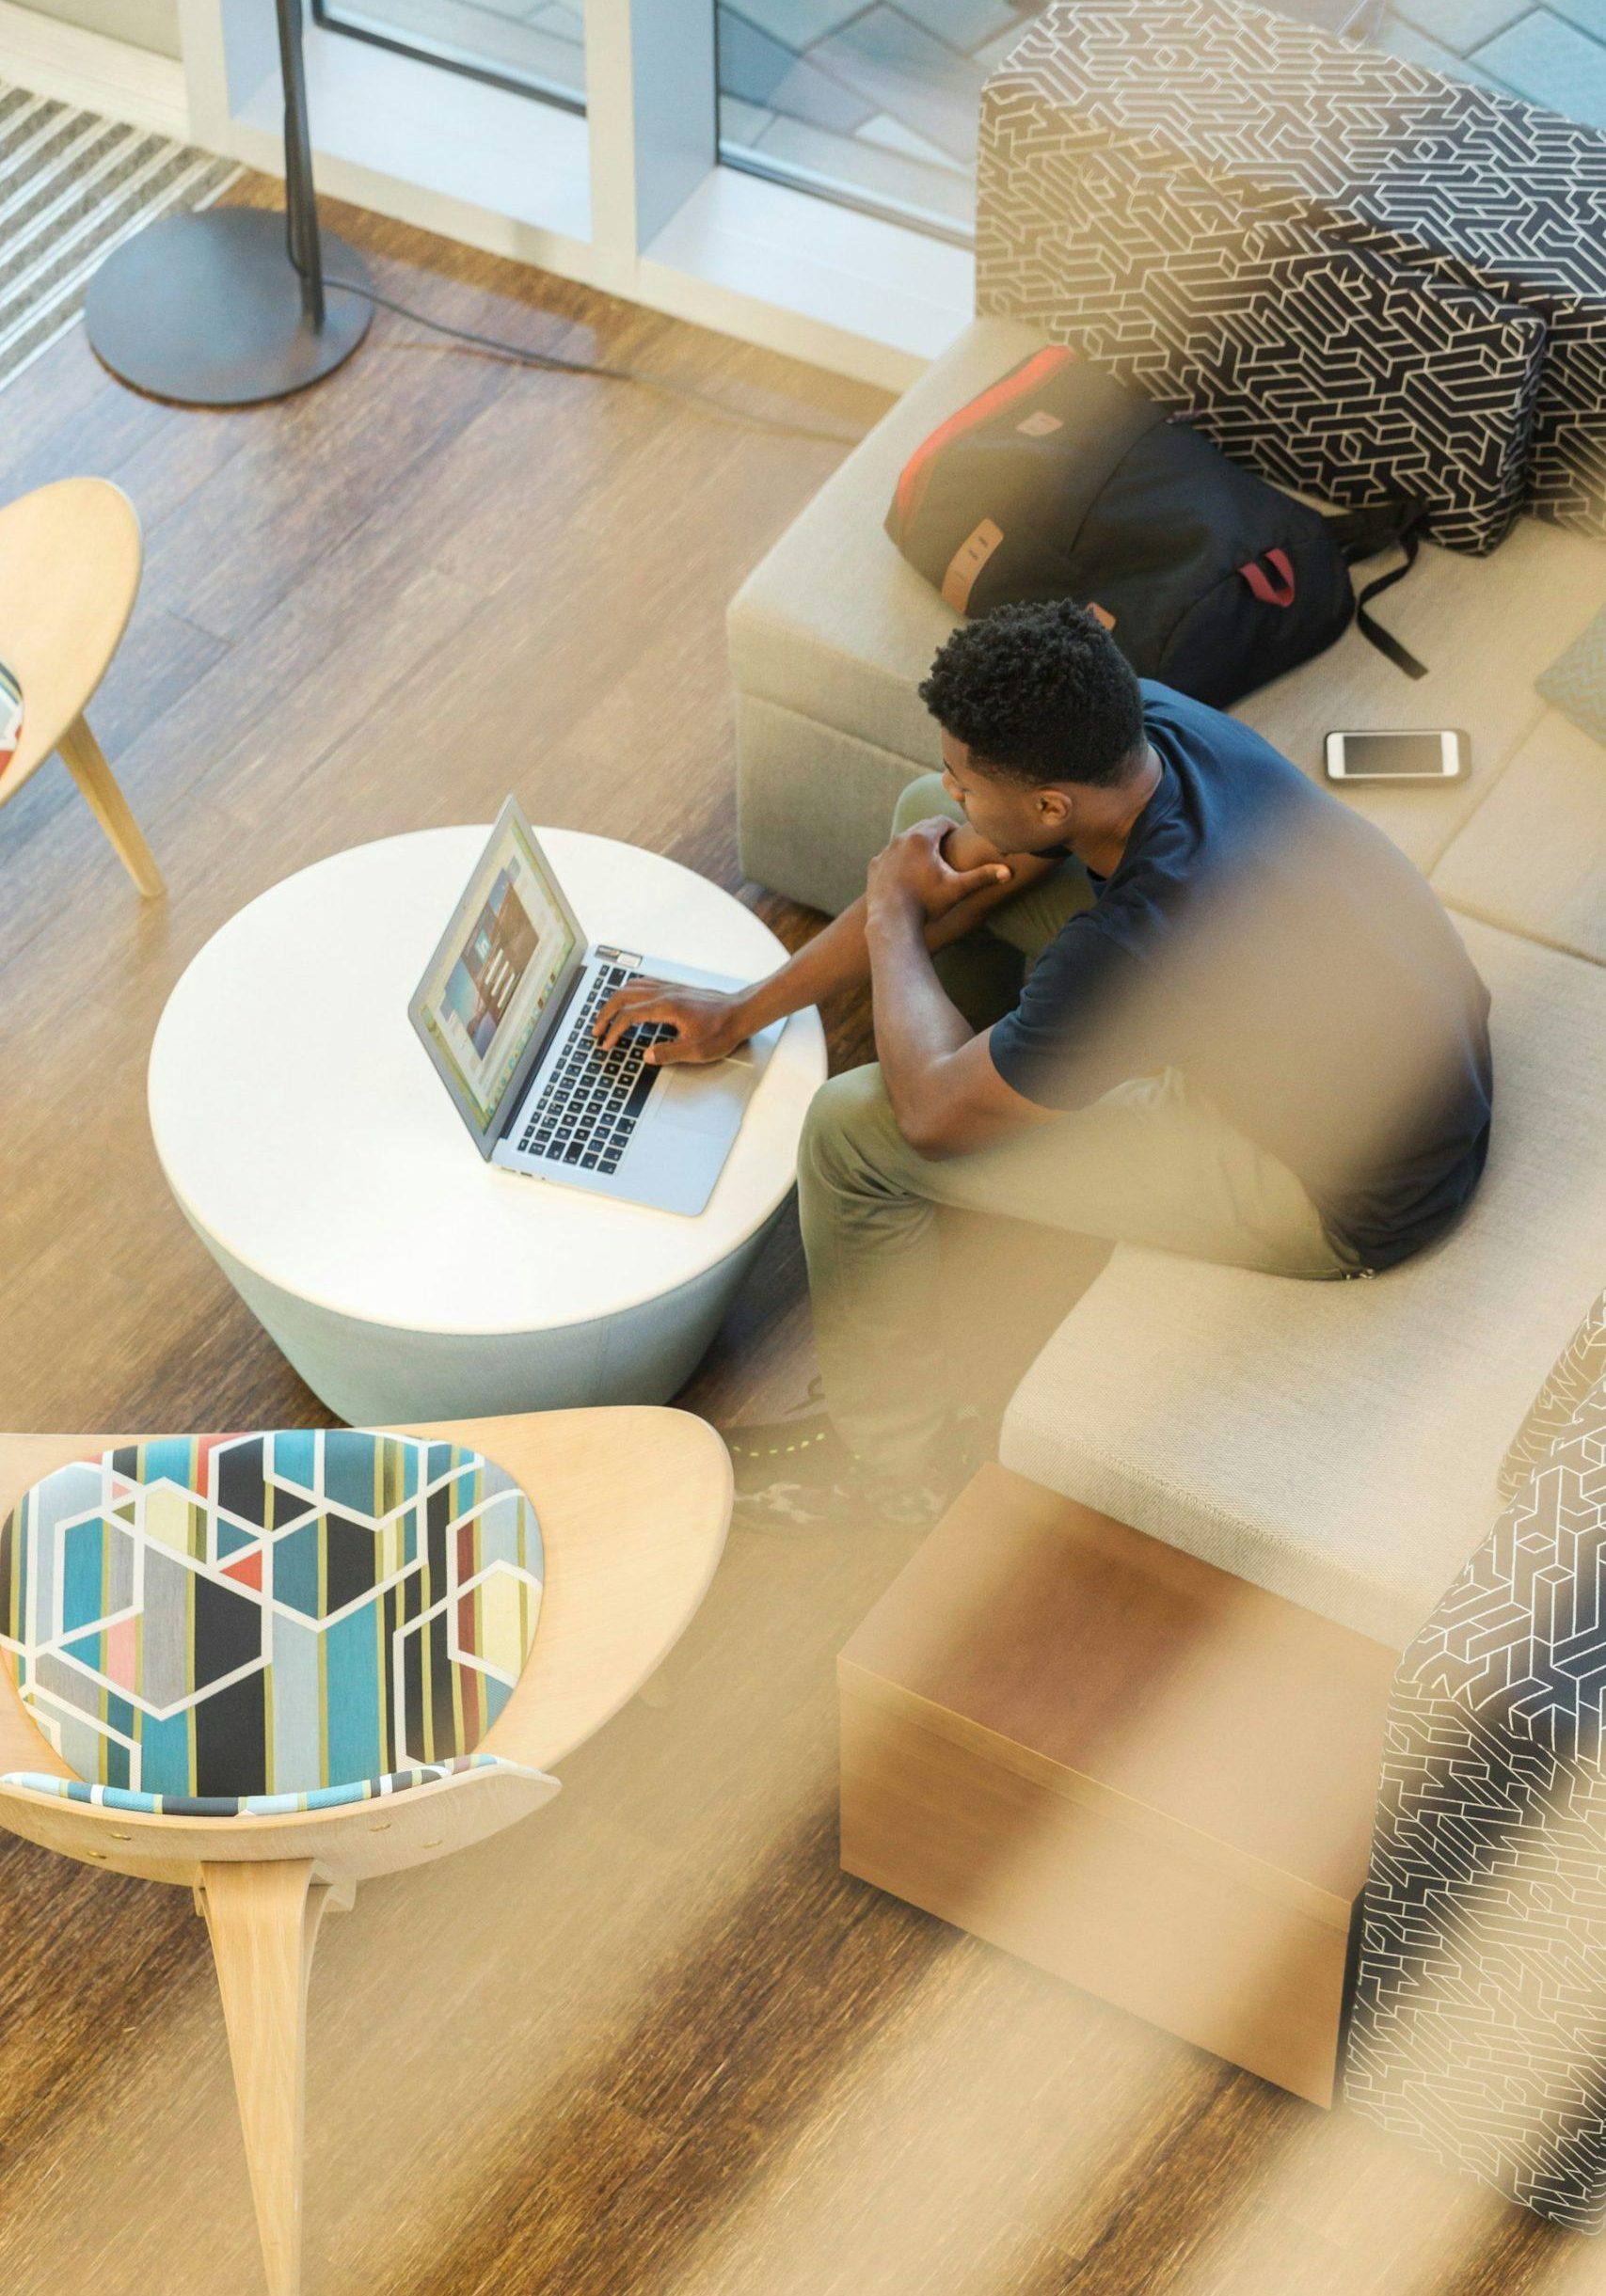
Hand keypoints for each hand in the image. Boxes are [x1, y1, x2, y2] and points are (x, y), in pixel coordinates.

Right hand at [592, 978, 749, 1066]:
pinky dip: (629, 992)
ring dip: (615, 1001)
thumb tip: (646, 1055)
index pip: (628, 1016)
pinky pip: (644, 984)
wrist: (741, 1012)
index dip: (613, 1031)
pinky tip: (629, 1001)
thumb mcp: (696, 1050)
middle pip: (623, 997)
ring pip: (631, 987)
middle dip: (605, 1013)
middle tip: (596, 1030)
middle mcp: (664, 993)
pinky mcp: (675, 988)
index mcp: (666, 1007)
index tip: (606, 1044)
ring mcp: (669, 988)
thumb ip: (667, 1053)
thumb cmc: (722, 1030)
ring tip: (607, 1016)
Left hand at [865, 818, 1011, 921]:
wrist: (892, 920)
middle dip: (935, 836)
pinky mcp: (875, 865)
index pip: (941, 821)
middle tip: (946, 848)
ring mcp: (885, 851)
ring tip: (928, 861)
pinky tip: (908, 872)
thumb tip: (1009, 872)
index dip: (952, 828)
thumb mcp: (957, 889)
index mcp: (922, 838)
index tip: (958, 839)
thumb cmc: (927, 903)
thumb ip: (982, 877)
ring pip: (904, 841)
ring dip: (917, 847)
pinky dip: (900, 859)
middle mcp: (901, 839)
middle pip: (922, 828)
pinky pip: (890, 855)